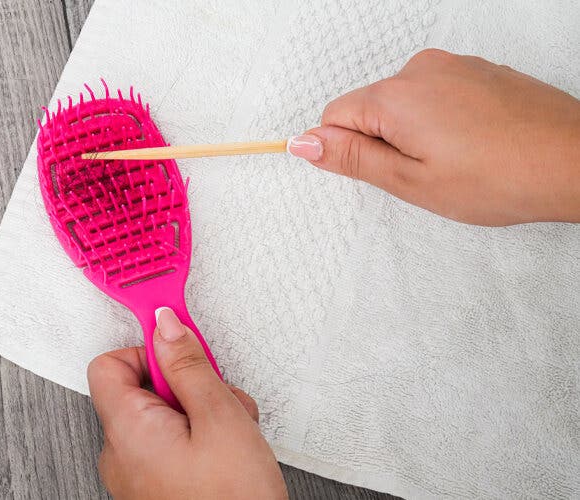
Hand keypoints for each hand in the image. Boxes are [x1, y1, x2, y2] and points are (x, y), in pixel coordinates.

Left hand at [87, 307, 286, 499]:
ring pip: (163, 414)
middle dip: (187, 383)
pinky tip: (228, 449)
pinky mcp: (156, 483)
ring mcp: (138, 471)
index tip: (180, 346)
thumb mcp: (220, 418)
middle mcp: (122, 452)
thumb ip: (188, 366)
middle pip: (142, 387)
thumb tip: (166, 327)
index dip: (146, 350)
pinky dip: (198, 435)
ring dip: (200, 409)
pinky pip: (169, 441)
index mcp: (128, 430)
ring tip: (232, 431)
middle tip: (219, 398)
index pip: (108, 364)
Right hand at [287, 49, 579, 225]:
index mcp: (396, 96)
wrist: (576, 162)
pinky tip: (472, 146)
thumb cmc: (500, 177)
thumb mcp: (411, 180)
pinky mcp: (479, 71)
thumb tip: (304, 142)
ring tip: (453, 162)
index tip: (376, 173)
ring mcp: (454, 66)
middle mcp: (421, 69)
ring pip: (404, 103)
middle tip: (421, 175)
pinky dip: (441, 120)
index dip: (344, 150)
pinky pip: (436, 95)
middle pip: (369, 107)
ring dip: (413, 133)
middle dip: (382, 142)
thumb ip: (351, 157)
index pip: (334, 116)